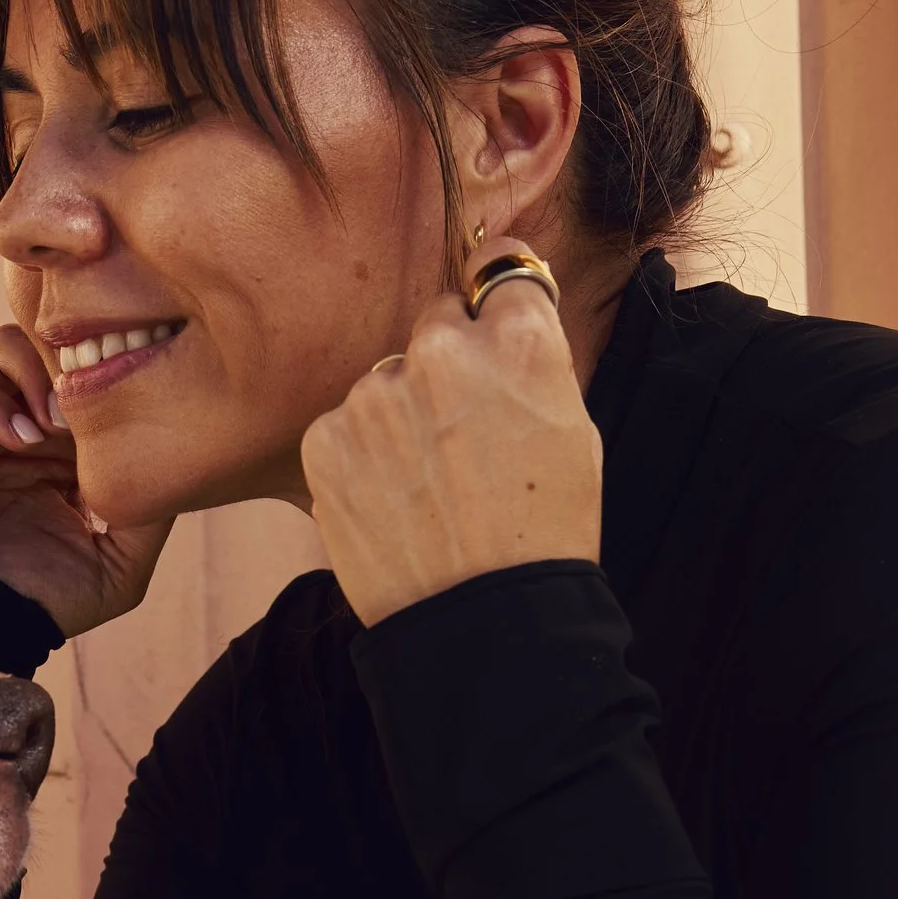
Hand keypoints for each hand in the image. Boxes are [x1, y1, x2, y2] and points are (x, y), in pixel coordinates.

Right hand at [0, 323, 171, 637]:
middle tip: (84, 409)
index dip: (105, 381)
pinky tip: (16, 439)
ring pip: (2, 347)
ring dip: (33, 376)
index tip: (124, 403)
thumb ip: (150, 517)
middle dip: (71, 370)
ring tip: (49, 427)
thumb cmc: (35, 604)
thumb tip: (182, 463)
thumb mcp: (116, 569)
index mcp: (52, 451)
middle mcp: (8, 426)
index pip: (83, 381)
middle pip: (47, 351)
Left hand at [300, 263, 599, 627]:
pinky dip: (360, 459)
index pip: (499, 272)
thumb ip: (530, 360)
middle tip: (462, 437)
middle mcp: (441, 351)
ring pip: (386, 381)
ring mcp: (376, 395)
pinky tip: (393, 505)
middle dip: (447, 364)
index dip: (496, 306)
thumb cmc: (542, 533)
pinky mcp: (325, 440)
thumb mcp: (572, 430)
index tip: (490, 324)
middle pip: (436, 324)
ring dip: (399, 417)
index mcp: (517, 340)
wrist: (484, 626)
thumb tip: (499, 315)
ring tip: (426, 487)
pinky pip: (344, 428)